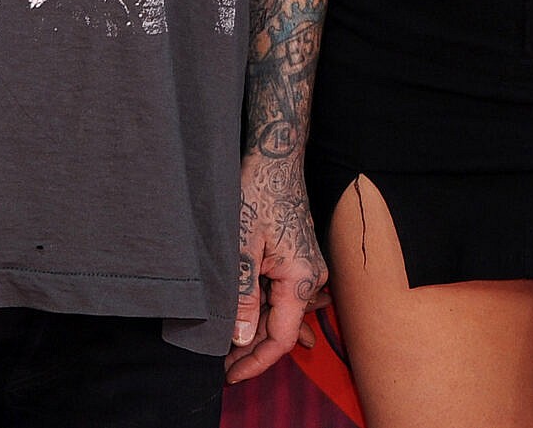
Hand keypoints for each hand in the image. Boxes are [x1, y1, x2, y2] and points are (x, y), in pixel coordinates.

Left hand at [227, 150, 326, 383]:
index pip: (281, 337)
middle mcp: (312, 277)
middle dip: (251, 347)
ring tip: (226, 343)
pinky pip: (283, 293)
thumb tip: (239, 338)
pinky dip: (263, 308)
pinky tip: (248, 321)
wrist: (274, 158)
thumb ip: (241, 296)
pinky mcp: (299, 257)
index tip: (230, 374)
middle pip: (282, 327)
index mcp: (302, 279)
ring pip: (281, 311)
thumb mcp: (240, 247)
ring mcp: (308, 267)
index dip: (256, 361)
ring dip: (255, 328)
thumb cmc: (257, 195)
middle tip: (220, 362)